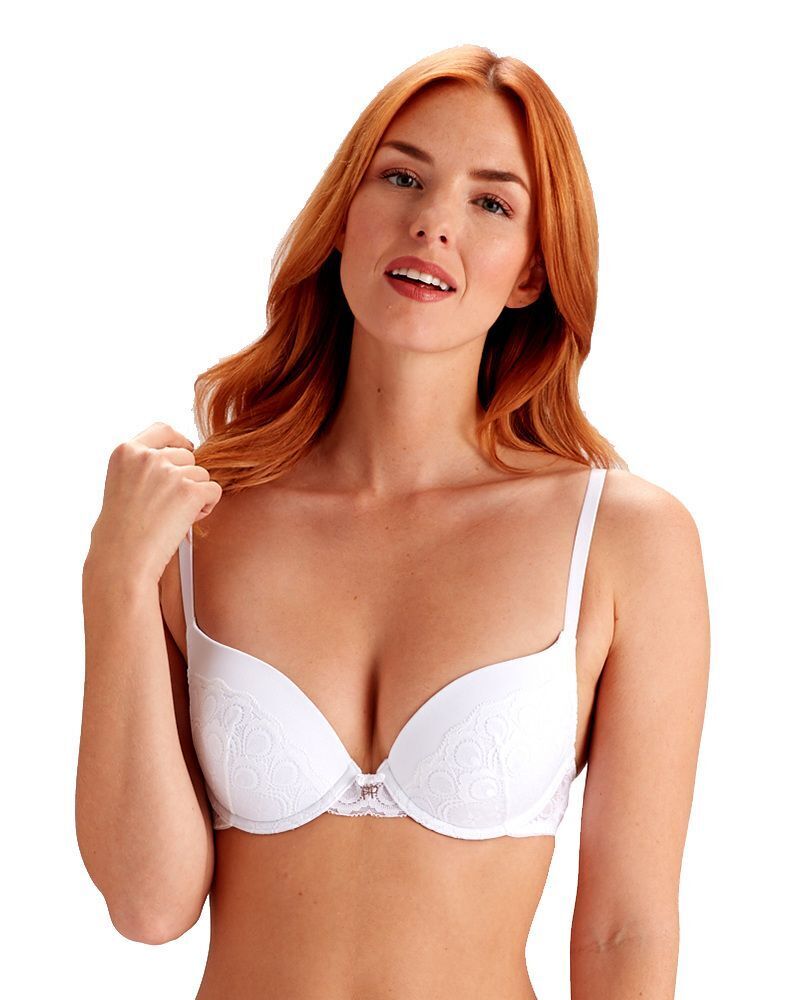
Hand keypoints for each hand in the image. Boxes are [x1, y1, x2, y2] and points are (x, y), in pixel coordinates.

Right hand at [87, 421, 222, 584]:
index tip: (186, 449)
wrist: (122, 560)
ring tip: (171, 518)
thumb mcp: (122, 486)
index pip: (162, 430)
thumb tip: (182, 455)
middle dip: (186, 478)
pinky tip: (186, 522)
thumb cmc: (120, 532)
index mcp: (126, 451)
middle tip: (168, 506)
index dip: (178, 440)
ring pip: (202, 475)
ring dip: (195, 495)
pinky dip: (207, 507)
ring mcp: (169, 472)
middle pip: (187, 456)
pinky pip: (214, 490)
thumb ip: (144, 467)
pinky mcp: (190, 490)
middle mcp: (147, 456)